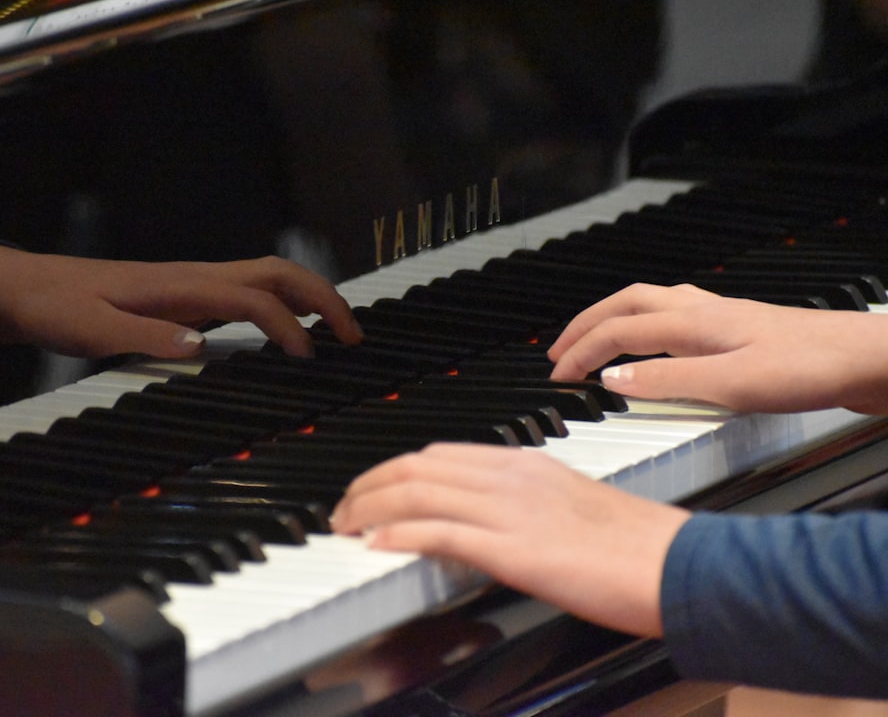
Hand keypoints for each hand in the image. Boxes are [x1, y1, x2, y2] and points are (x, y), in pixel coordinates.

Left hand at [0, 247, 363, 358]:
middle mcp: (196, 277)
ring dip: (312, 297)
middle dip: (325, 298)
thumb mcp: (90, 331)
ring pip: (271, 276)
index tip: (310, 360)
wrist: (30, 287)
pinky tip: (293, 329)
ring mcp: (196, 282)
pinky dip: (287, 303)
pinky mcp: (191, 293)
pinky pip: (253, 290)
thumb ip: (144, 339)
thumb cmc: (57, 308)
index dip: (288, 327)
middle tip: (355, 336)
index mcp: (180, 286)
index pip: (253, 298)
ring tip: (340, 333)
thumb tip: (199, 348)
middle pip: (279, 272)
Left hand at [332, 443, 688, 637]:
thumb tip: (486, 523)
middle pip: (417, 466)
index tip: (372, 489)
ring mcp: (511, 510)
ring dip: (369, 507)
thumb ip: (525, 507)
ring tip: (345, 526)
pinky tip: (377, 545)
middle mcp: (512, 477)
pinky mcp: (513, 548)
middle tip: (342, 509)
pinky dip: (398, 534)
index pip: (440, 454)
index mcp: (526, 465)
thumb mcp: (571, 509)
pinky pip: (438, 531)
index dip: (395, 470)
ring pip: (417, 492)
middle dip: (368, 485)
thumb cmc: (637, 546)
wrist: (677, 566)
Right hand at [548, 283, 887, 413]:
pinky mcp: (739, 331)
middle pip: (627, 303)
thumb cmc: (811, 368)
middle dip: (586, 323)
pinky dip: (647, 327)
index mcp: (693, 323)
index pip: (618, 332)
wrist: (866, 359)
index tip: (557, 375)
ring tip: (595, 340)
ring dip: (614, 319)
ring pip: (651, 304)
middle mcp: (703, 312)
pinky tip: (659, 345)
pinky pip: (674, 316)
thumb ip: (668, 382)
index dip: (581, 352)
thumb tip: (613, 379)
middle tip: (560, 349)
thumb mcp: (731, 384)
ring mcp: (722, 317)